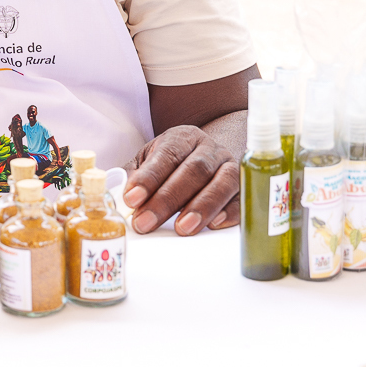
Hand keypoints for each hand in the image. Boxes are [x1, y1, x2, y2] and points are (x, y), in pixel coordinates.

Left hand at [122, 125, 240, 235]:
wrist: (207, 155)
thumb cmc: (171, 162)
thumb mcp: (148, 161)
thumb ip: (134, 176)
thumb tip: (121, 198)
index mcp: (182, 138)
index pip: (167, 154)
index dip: (149, 178)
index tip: (132, 199)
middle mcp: (209, 149)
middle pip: (194, 170)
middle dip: (168, 199)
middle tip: (146, 222)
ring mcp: (230, 166)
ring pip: (223, 182)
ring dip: (202, 206)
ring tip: (182, 228)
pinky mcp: (244, 186)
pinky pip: (242, 198)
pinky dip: (230, 212)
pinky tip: (215, 225)